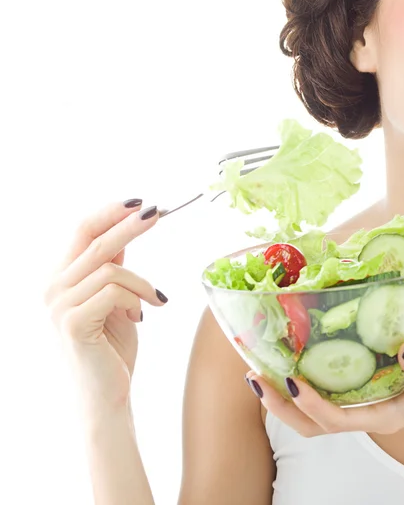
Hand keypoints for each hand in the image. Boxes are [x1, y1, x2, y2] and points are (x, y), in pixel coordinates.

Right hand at [44, 200, 167, 411]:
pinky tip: (140, 317)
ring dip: (142, 283)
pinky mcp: (73, 323)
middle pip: (95, 242)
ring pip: (111, 269)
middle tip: (157, 211)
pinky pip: (115, 292)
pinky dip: (137, 300)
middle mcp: (53, 288)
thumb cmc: (111, 348)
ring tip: (155, 301)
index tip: (138, 202)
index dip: (109, 213)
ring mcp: (59, 306)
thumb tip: (128, 228)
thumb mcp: (114, 298)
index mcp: (61, 278)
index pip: (82, 231)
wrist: (105, 396)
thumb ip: (113, 268)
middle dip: (129, 224)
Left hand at [246, 342, 403, 436]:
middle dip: (281, 407)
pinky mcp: (361, 396)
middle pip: (312, 426)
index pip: (337, 420)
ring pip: (313, 417)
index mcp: (383, 416)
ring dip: (283, 400)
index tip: (290, 381)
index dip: (311, 404)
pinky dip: (300, 388)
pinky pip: (323, 399)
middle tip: (256, 378)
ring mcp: (361, 408)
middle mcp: (366, 416)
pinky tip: (291, 365)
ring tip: (260, 374)